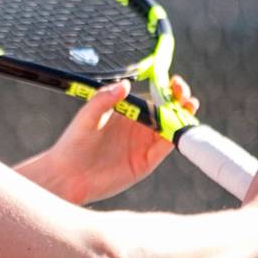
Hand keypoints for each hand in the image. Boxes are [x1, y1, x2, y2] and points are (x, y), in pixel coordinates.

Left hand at [53, 76, 198, 203]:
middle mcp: (137, 127)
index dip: (166, 89)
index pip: (152, 96)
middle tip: (185, 95)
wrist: (68, 175)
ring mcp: (143, 144)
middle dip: (180, 100)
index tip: (174, 82)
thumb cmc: (73, 143)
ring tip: (189, 106)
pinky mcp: (145, 162)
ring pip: (170, 128)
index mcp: (125, 112)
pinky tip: (181, 128)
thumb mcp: (87, 117)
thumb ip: (104, 100)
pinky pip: (165, 147)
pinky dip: (176, 138)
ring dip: (183, 117)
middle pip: (167, 110)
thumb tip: (125, 84)